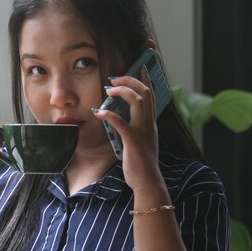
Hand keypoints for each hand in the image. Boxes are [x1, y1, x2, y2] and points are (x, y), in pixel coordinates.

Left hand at [92, 69, 166, 197]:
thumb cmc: (141, 164)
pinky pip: (121, 123)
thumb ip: (134, 129)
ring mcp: (143, 131)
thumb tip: (120, 119)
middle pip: (145, 93)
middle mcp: (149, 124)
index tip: (141, 68)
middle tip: (114, 77)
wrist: (148, 182)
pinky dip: (110, 115)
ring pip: (138, 101)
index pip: (152, 96)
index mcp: (151, 124)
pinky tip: (99, 112)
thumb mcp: (140, 142)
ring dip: (123, 91)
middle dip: (130, 80)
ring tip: (110, 89)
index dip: (147, 80)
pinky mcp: (134, 141)